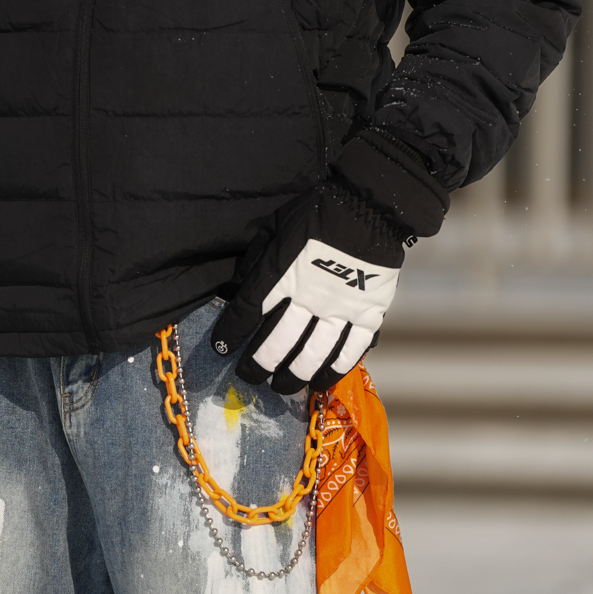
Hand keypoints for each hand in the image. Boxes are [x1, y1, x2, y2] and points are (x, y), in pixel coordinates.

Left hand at [211, 182, 403, 396]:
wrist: (370, 206)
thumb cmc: (318, 213)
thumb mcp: (277, 226)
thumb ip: (259, 258)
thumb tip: (239, 287)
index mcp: (282, 272)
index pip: (247, 310)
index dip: (231, 332)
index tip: (222, 347)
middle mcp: (308, 297)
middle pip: (277, 342)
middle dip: (259, 364)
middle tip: (250, 376)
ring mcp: (340, 309)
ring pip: (312, 354)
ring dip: (293, 375)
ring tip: (281, 386)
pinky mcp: (368, 314)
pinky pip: (350, 350)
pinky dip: (334, 369)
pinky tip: (321, 381)